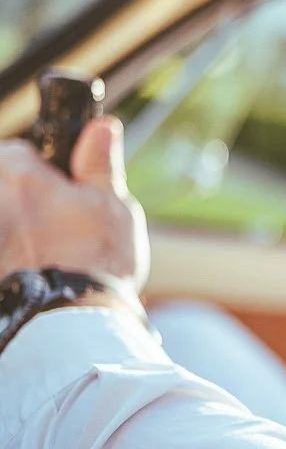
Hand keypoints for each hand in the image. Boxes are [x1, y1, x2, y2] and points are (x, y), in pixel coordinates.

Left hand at [0, 117, 148, 291]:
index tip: (61, 193)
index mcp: (19, 174)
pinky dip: (13, 258)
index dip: (43, 173)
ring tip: (44, 257)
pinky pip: (5, 249)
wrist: (71, 321)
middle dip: (24, 201)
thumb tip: (101, 127)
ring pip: (7, 218)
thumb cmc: (96, 262)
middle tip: (53, 230)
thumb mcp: (112, 206)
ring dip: (18, 231)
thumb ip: (99, 164)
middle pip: (4, 186)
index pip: (19, 152)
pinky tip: (29, 272)